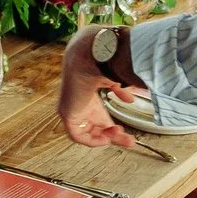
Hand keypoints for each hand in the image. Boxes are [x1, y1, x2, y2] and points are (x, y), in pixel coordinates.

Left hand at [57, 30, 139, 149]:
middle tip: (128, 141)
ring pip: (87, 132)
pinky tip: (105, 138)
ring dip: (105, 136)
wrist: (89, 56)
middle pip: (95, 127)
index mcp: (89, 96)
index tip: (127, 133)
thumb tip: (129, 100)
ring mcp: (72, 109)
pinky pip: (77, 135)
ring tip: (118, 135)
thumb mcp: (113, 80)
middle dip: (113, 135)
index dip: (112, 127)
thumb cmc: (100, 63)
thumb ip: (120, 91)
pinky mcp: (67, 114)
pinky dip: (92, 140)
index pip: (99, 118)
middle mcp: (80, 104)